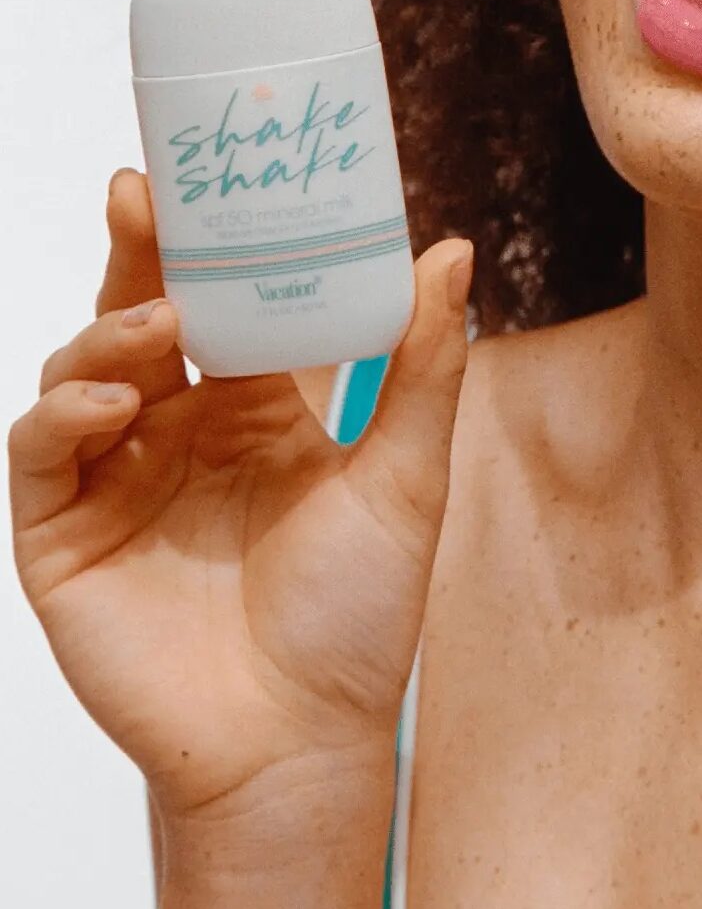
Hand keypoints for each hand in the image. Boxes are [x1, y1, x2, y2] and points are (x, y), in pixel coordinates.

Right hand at [8, 169, 472, 825]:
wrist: (300, 741)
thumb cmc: (357, 615)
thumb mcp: (405, 475)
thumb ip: (421, 364)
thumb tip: (450, 248)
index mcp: (255, 410)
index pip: (225, 300)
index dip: (212, 237)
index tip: (214, 166)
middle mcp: (180, 431)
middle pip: (146, 315)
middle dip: (141, 251)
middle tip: (147, 191)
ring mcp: (117, 480)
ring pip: (85, 370)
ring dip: (113, 331)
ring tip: (161, 322)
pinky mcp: (64, 535)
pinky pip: (44, 454)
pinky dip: (65, 415)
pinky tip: (110, 400)